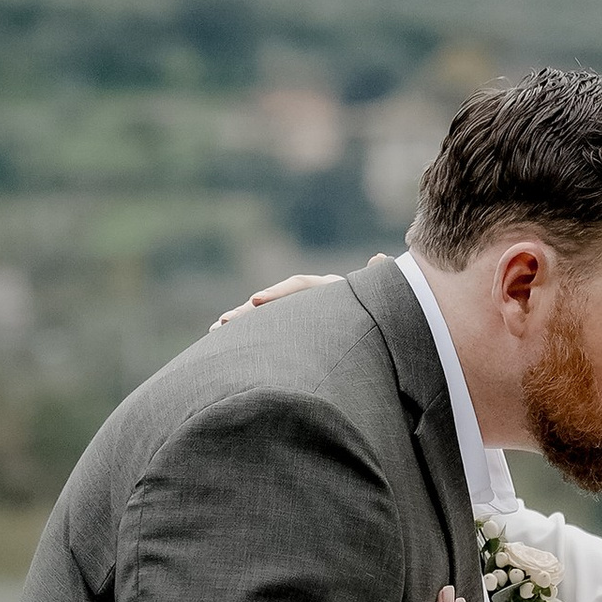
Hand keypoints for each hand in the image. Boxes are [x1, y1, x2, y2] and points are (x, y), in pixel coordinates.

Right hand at [208, 254, 390, 330]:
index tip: (257, 301)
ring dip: (242, 322)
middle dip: (250, 311)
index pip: (300, 286)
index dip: (279, 293)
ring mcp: (302, 313)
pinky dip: (249, 335)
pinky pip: (268, 330)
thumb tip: (377, 259)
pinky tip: (225, 342)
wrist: (385, 329)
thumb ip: (378, 281)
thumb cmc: (385, 314)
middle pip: (276, 300)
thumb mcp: (382, 299)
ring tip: (216, 331)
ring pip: (267, 316)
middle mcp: (313, 298)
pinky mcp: (295, 329)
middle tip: (225, 323)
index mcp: (331, 290)